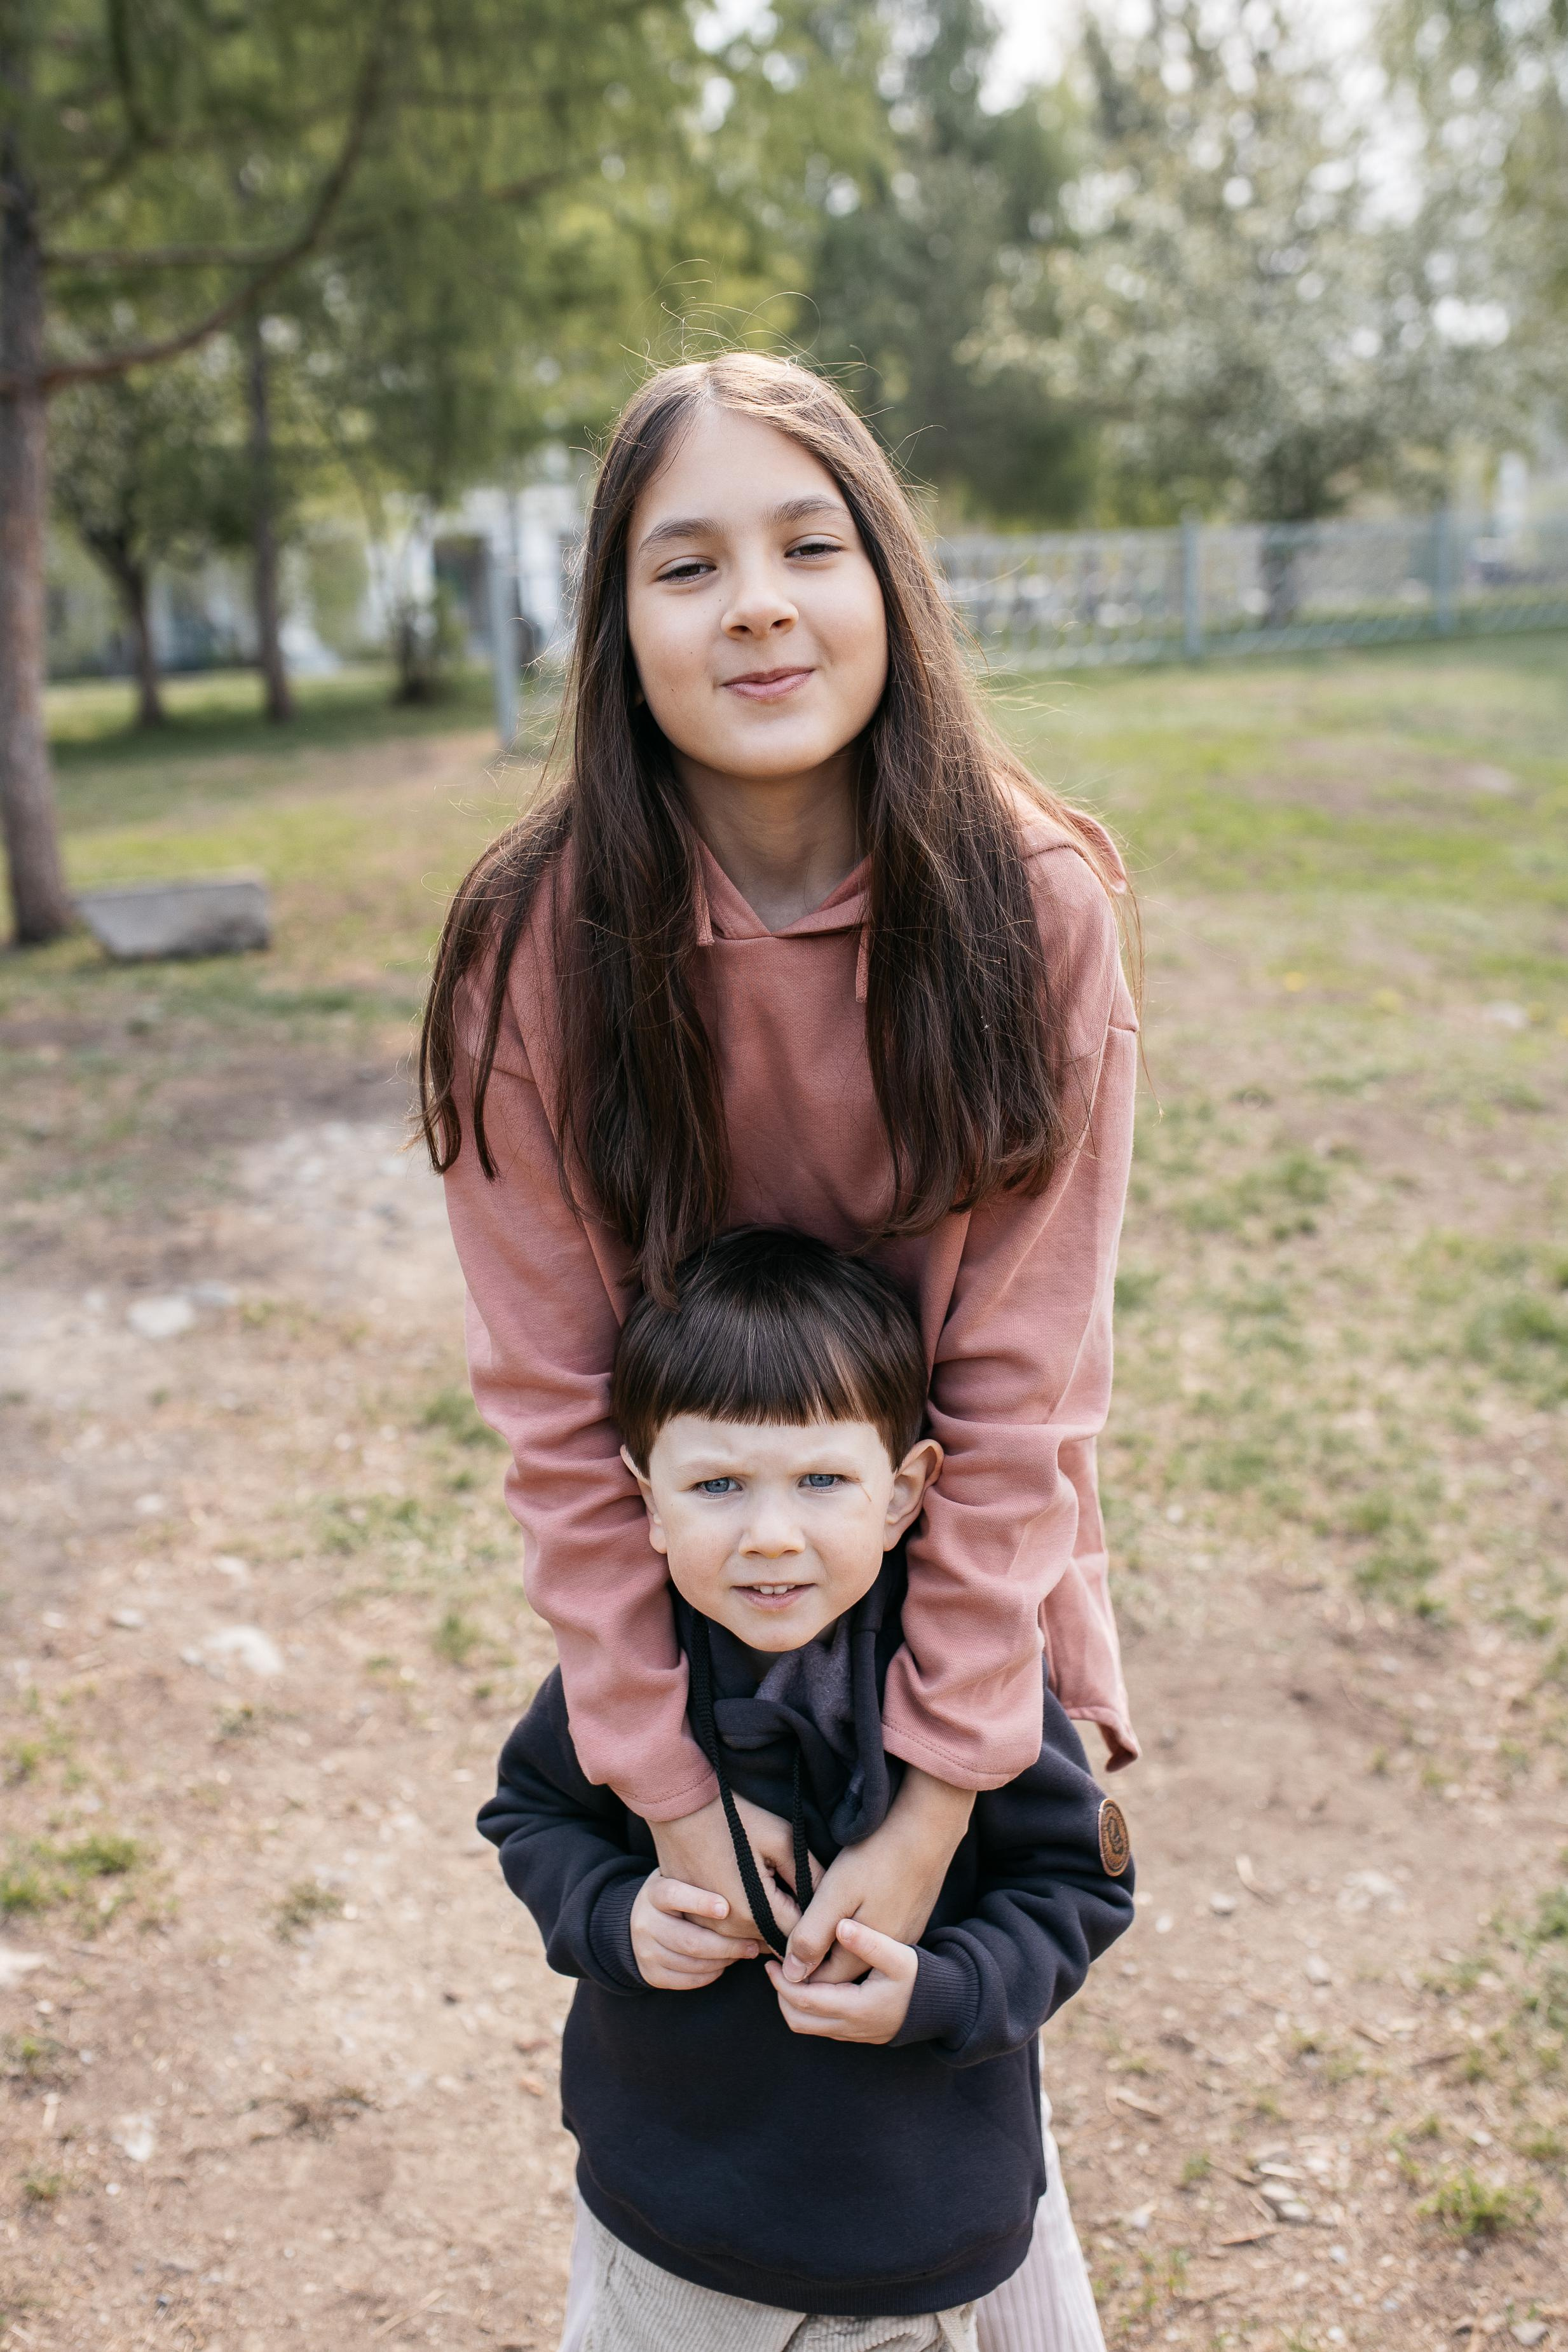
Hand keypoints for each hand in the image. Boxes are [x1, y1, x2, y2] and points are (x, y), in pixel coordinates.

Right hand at [629, 1873, 762, 1989]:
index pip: (674, 1895)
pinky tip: (723, 1964)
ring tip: (742, 1953)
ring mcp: (646, 1951)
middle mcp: (645, 1922)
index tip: (726, 1909)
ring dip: (723, 1961)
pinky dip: (710, 1974)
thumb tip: (749, 1894)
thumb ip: (704, 1883)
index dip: (699, 1902)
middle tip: (752, 1945)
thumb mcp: (682, 1881)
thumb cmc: (676, 1898)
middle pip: (690, 1940)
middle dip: (727, 1946)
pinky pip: (687, 1980)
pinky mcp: (651, 1974)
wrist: (640, 1921)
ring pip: (692, 1963)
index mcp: (654, 1893)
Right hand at [652, 1794, 816, 1945]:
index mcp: (756, 1911)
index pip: (799, 1938)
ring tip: (773, 1892)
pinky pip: (726, 1935)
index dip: (813, 1924)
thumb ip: (811, 1875)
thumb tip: (829, 1903)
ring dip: (765, 1927)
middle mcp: (729, 1929)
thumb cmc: (734, 1818)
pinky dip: (742, 1924)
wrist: (681, 1807)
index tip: (819, 1906)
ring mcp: (706, 1927)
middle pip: (774, 1943)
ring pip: (750, 1942)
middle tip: (795, 1893)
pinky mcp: (691, 1920)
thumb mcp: (782, 1838)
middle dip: (790, 1927)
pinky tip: (747, 1895)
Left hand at [766, 1916, 916, 2043]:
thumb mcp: (900, 1955)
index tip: (772, 1961)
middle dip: (782, 1995)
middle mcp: (850, 2027)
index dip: (783, 1981)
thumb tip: (841, 1927)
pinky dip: (808, 2006)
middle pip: (799, 2020)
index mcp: (855, 2009)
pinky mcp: (857, 2030)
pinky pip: (821, 2024)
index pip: (804, 2001)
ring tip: (790, 1971)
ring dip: (793, 2001)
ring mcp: (853, 2033)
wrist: (944, 2005)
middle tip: (775, 1967)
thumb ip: (870, 1942)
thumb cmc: (921, 1978)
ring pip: (809, 2025)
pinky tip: (812, 1979)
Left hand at [784, 1766, 972, 1984]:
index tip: (776, 1959)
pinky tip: (846, 1914)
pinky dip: (856, 1937)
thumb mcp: (834, 1895)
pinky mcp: (912, 1920)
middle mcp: (889, 1954)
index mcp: (866, 1955)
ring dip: (835, 1951)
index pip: (823, 1984)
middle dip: (815, 1965)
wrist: (927, 1829)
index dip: (797, 1974)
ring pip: (860, 1958)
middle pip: (843, 1974)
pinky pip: (878, 1942)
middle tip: (790, 1941)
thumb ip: (812, 1936)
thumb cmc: (876, 1858)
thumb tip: (792, 1975)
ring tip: (813, 1926)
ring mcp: (904, 1936)